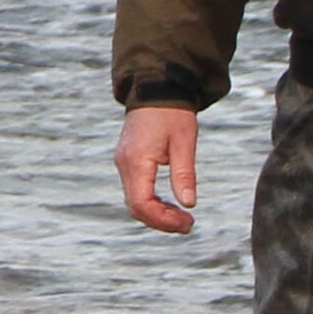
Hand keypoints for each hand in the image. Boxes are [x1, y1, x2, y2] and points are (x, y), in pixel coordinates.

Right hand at [116, 103, 199, 234]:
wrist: (156, 88)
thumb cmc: (173, 113)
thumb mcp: (184, 142)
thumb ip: (184, 174)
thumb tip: (189, 204)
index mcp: (137, 160)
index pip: (142, 203)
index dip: (163, 220)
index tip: (187, 222)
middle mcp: (125, 164)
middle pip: (135, 207)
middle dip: (161, 221)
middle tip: (187, 225)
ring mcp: (123, 163)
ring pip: (134, 202)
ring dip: (156, 214)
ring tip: (182, 217)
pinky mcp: (128, 162)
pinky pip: (135, 191)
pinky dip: (151, 203)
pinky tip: (169, 204)